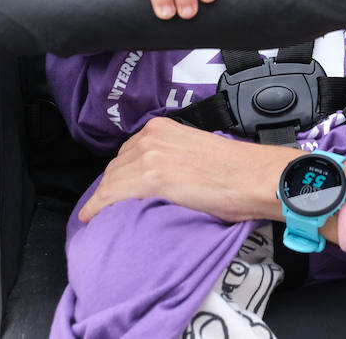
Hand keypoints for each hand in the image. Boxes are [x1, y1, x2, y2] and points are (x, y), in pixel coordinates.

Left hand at [79, 117, 298, 222]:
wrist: (253, 177)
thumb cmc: (236, 171)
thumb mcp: (195, 150)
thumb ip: (171, 157)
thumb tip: (158, 178)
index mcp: (161, 128)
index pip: (126, 154)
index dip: (119, 175)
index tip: (114, 189)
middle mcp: (151, 137)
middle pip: (115, 167)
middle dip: (111, 188)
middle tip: (109, 208)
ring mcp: (150, 156)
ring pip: (110, 182)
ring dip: (105, 200)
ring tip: (102, 217)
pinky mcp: (151, 178)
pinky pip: (111, 196)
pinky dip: (98, 208)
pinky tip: (91, 218)